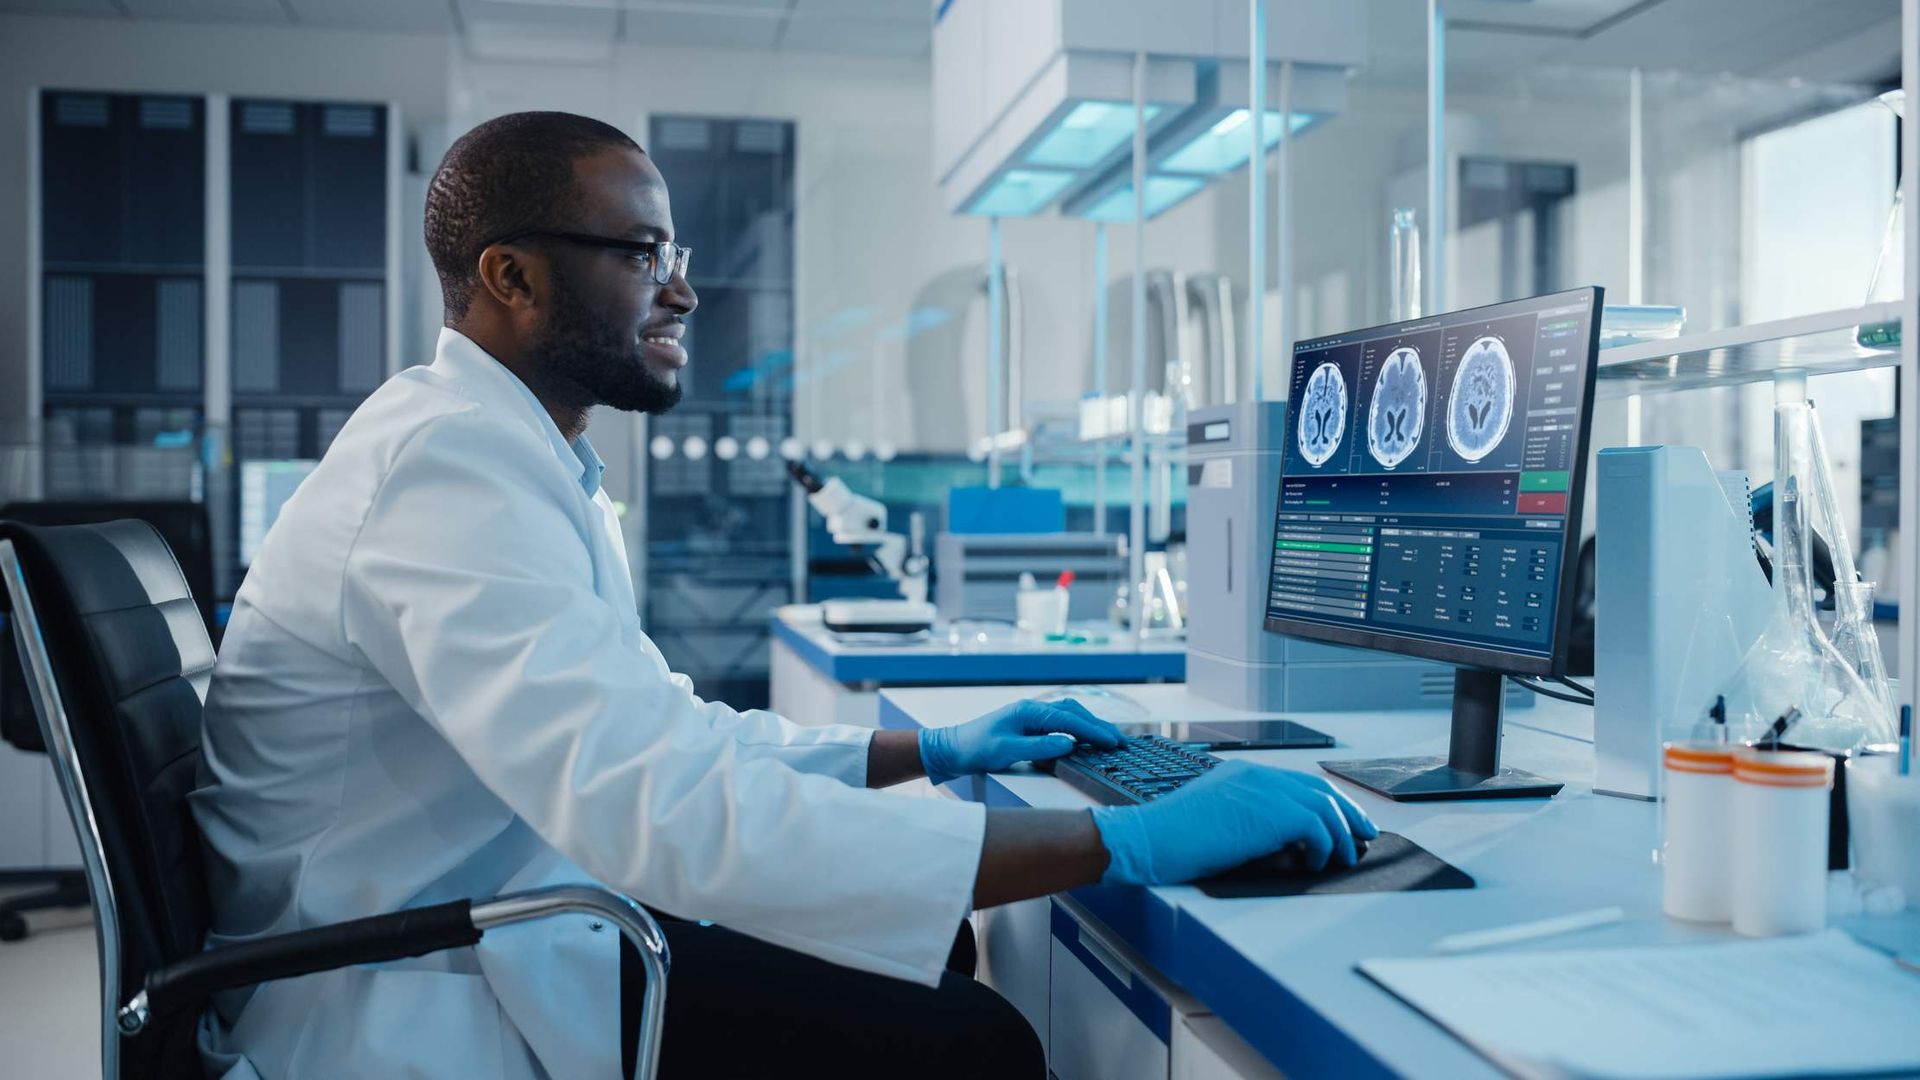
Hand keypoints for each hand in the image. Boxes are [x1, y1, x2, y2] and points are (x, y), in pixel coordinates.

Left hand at [919, 698, 1122, 784]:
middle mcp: (1033, 709)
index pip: (1070, 721)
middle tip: (1123, 742)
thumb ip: (1038, 747)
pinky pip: (1061, 723)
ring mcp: (1032, 716)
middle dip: (1100, 727)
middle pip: (1075, 713)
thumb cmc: (975, 749)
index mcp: (1029, 712)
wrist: (952, 749)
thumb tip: (1068, 744)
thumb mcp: (1006, 751)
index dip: (1094, 732)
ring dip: (1091, 726)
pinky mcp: (1029, 725)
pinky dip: (1078, 728)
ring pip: (1070, 716)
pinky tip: (1086, 737)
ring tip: (1111, 739)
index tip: (1114, 743)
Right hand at [1090, 760, 1377, 884]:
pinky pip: (1316, 828)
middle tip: (1364, 835)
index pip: (1298, 783)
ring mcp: (1264, 791)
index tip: (1344, 822)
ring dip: (1341, 836)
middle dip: (1348, 813)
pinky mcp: (1269, 814)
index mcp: (1243, 773)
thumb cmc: (1170, 839)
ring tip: (1345, 858)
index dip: (1328, 802)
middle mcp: (1257, 775)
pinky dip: (1325, 847)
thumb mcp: (1215, 819)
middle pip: (1319, 789)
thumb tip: (1283, 842)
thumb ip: (1248, 820)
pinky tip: (1318, 863)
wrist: (1147, 839)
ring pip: (1324, 807)